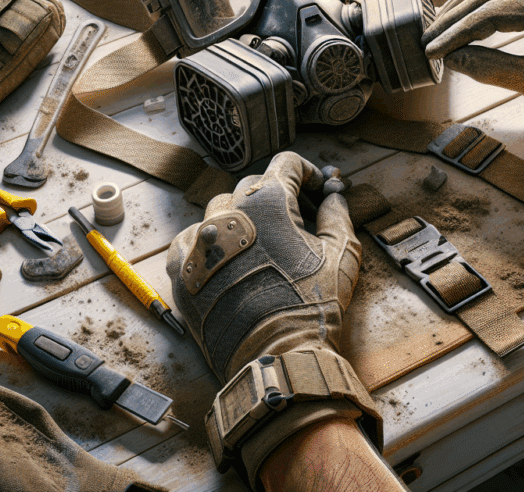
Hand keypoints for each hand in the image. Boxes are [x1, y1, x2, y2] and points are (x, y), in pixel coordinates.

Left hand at [166, 152, 359, 382]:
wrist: (276, 359)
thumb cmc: (313, 304)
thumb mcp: (341, 253)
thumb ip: (337, 214)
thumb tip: (334, 194)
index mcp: (268, 200)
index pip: (286, 163)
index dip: (306, 173)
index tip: (315, 191)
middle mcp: (229, 212)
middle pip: (253, 185)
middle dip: (277, 197)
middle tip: (296, 222)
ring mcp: (201, 241)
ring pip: (219, 211)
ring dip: (241, 218)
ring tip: (260, 245)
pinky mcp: (182, 270)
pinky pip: (191, 241)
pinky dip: (208, 244)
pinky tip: (226, 260)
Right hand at [422, 0, 523, 134]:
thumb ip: (493, 69)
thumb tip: (451, 59)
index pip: (490, 12)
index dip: (455, 33)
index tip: (431, 52)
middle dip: (452, 20)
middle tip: (426, 43)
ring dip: (460, 10)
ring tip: (437, 34)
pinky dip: (478, 4)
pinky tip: (460, 19)